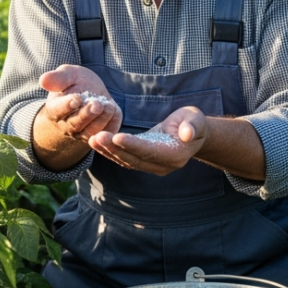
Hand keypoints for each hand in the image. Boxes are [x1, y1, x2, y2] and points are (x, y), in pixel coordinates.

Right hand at [37, 64, 121, 143]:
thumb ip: (58, 78)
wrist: (92, 93)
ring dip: (101, 119)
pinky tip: (114, 112)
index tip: (76, 98)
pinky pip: (105, 135)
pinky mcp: (99, 134)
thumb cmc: (75, 83)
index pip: (58, 110)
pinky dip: (111, 126)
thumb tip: (43, 80)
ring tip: (109, 106)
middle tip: (96, 103)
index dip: (67, 105)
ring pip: (91, 131)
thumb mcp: (68, 75)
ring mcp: (83, 132)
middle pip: (75, 124)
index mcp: (55, 109)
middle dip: (86, 114)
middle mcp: (67, 125)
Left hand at [89, 106, 206, 175]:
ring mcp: (153, 167)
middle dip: (114, 148)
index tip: (116, 137)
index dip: (133, 145)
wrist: (191, 133)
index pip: (150, 151)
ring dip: (108, 151)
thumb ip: (192, 126)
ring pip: (127, 161)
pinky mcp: (144, 162)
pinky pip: (125, 159)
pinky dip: (110, 152)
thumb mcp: (196, 120)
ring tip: (92, 140)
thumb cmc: (193, 122)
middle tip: (97, 137)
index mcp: (175, 156)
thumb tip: (188, 134)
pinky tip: (97, 143)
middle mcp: (163, 166)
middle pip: (135, 158)